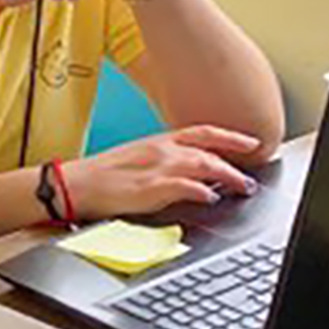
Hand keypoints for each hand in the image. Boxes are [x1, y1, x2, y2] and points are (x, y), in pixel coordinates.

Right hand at [65, 124, 266, 218]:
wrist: (75, 183)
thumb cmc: (103, 174)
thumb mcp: (138, 159)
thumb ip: (166, 161)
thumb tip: (191, 173)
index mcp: (158, 141)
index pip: (203, 132)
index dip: (231, 136)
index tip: (252, 142)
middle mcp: (161, 149)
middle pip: (209, 151)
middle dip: (236, 162)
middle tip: (252, 177)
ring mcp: (157, 167)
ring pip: (204, 165)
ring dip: (228, 176)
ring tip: (243, 187)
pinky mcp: (151, 187)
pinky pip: (185, 186)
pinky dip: (202, 191)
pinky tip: (212, 197)